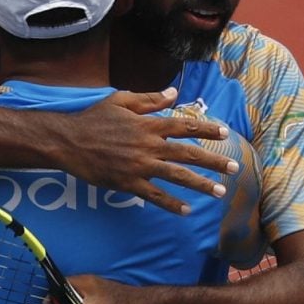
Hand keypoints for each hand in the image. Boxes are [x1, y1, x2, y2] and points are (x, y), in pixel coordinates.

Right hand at [58, 88, 236, 214]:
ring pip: (177, 177)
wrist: (69, 141)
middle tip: (234, 168)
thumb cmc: (94, 118)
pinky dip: (172, 204)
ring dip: (201, 184)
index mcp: (149, 124)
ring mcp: (140, 166)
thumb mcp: (121, 100)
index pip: (185, 126)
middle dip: (213, 161)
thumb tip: (174, 93)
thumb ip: (150, 99)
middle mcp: (149, 145)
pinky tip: (187, 210)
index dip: (207, 129)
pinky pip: (155, 195)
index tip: (225, 133)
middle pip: (188, 154)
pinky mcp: (129, 183)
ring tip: (220, 191)